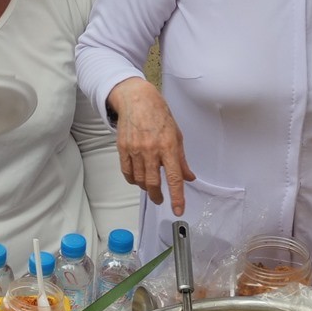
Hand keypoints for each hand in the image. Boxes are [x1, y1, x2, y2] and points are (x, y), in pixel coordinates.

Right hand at [108, 78, 193, 214]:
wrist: (137, 100)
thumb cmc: (159, 115)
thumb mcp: (177, 136)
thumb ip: (182, 160)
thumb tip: (189, 178)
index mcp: (169, 146)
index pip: (174, 178)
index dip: (177, 197)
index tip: (178, 210)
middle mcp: (151, 150)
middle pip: (153, 183)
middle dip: (157, 196)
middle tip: (160, 199)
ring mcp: (135, 149)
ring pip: (140, 180)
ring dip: (146, 187)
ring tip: (150, 186)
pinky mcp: (123, 148)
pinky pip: (127, 172)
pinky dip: (133, 180)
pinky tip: (138, 179)